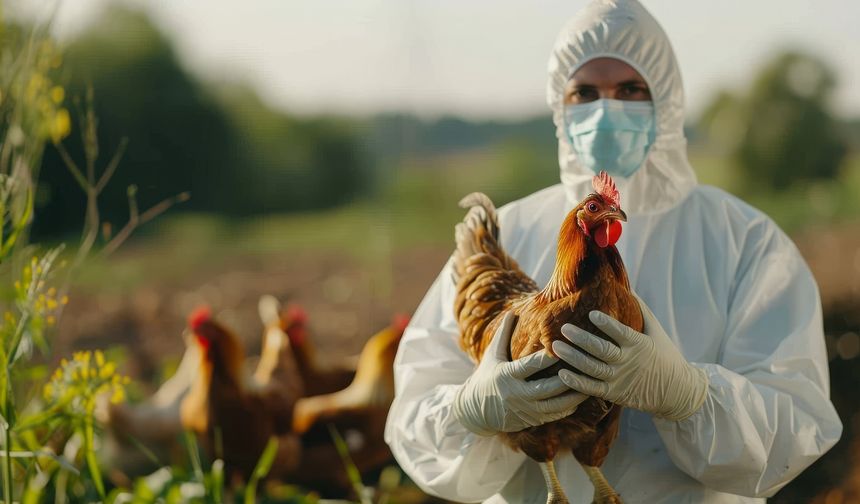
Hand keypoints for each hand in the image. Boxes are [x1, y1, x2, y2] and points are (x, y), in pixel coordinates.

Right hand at [453, 312, 588, 435]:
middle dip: (567, 378)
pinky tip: (581, 398)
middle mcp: (517, 394)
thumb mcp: (492, 355)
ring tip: (590, 383)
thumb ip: (504, 334)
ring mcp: (525, 410)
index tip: (564, 346)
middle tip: (585, 366)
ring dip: (573, 396)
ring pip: (554, 405)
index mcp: (507, 375)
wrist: (476, 411)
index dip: (547, 358)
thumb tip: (512, 312)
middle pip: (547, 387)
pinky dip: (568, 407)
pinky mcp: (531, 420)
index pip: (530, 365)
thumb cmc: (486, 376)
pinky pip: (554, 415)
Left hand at [553, 295, 708, 420]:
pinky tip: (561, 373)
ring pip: (592, 368)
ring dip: (572, 358)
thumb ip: (642, 311)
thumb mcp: (657, 332)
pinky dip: (576, 382)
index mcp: (639, 345)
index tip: (592, 313)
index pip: (621, 332)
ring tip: (555, 347)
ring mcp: (620, 379)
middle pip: (601, 350)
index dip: (606, 324)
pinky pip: (592, 389)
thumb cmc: (665, 356)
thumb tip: (627, 288)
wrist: (677, 392)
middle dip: (581, 338)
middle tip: (564, 328)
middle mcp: (628, 362)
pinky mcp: (614, 394)